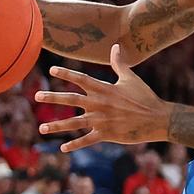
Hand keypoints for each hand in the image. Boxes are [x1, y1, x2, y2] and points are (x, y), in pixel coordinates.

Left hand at [35, 44, 171, 151]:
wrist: (157, 118)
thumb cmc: (145, 96)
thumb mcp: (131, 78)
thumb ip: (119, 63)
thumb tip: (115, 46)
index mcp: (105, 89)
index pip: (81, 79)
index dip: (66, 73)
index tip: (51, 69)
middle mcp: (100, 104)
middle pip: (71, 99)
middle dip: (53, 98)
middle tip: (37, 96)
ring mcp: (102, 120)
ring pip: (74, 123)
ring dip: (57, 126)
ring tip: (41, 128)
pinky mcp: (107, 134)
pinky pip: (87, 140)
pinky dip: (74, 145)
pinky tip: (62, 147)